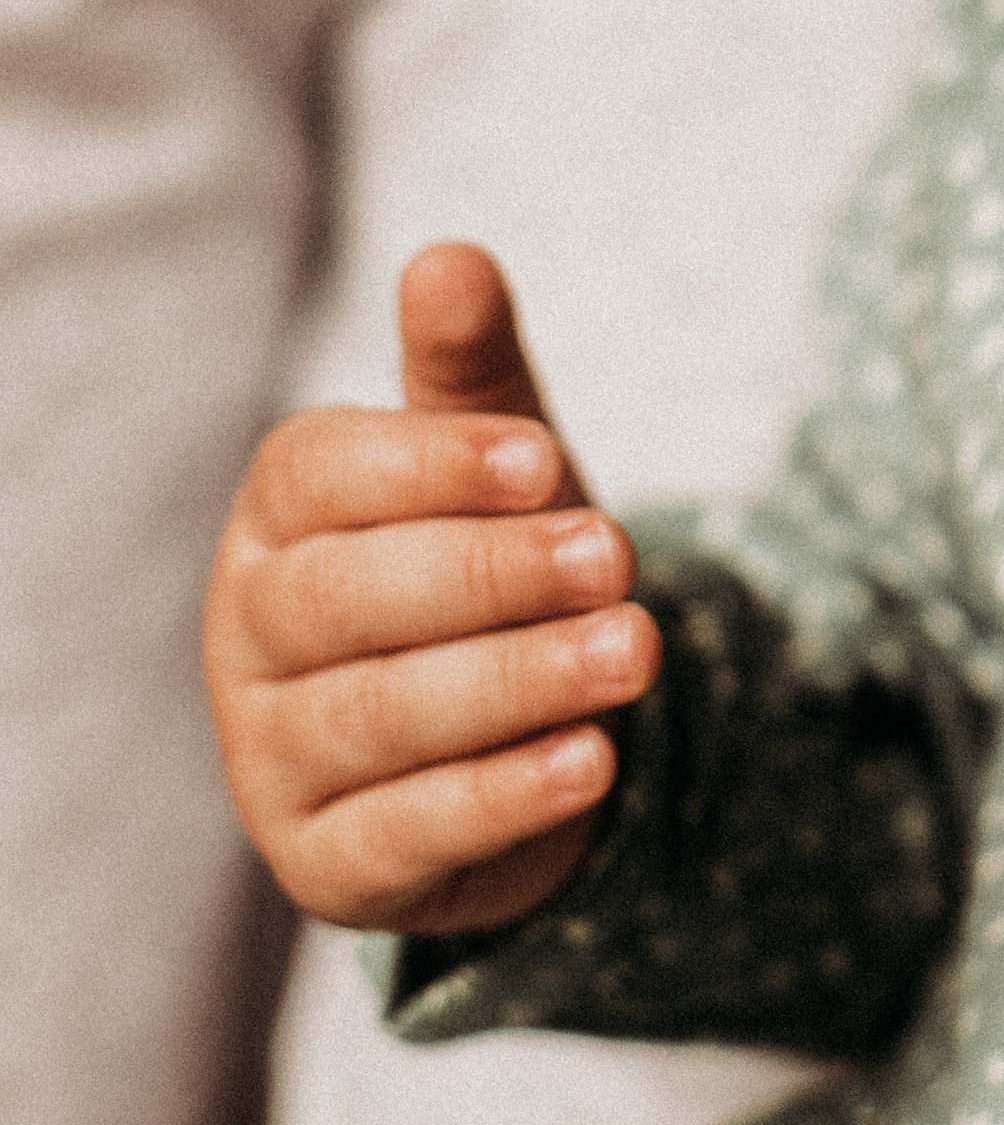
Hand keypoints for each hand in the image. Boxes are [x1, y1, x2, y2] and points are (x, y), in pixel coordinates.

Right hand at [203, 245, 660, 936]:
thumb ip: (469, 368)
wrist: (508, 734)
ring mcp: (273, 756)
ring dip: (516, 682)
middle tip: (616, 556)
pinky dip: (502, 797)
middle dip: (491, 575)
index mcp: (277, 517)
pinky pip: (404, 833)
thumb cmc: (486, 562)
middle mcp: (249, 634)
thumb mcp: (494, 461)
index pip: (317, 475)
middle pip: (348, 600)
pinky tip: (592, 760)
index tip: (544, 460)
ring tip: (633, 651)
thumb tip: (449, 258)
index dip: (429, 466)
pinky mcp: (326, 865)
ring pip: (379, 717)